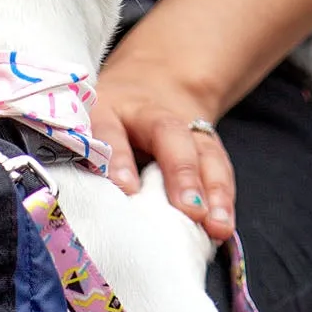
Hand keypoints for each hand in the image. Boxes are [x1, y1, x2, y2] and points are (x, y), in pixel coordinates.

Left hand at [90, 54, 235, 241]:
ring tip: (217, 225)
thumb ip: (89, 166)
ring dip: (214, 191)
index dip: (119, 159)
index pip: (111, 130)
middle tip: (189, 210)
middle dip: (182, 173)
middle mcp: (150, 114)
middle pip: (170, 135)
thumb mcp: (88, 135)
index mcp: (108, 110)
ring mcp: (184, 127)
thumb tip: (88, 219)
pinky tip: (223, 225)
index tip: (127, 189)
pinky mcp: (206, 144)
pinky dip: (223, 198)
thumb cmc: (106, 128)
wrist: (146, 85)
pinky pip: (219, 168)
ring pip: (203, 152)